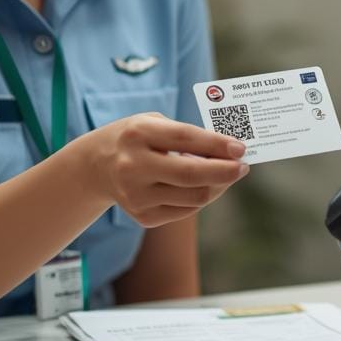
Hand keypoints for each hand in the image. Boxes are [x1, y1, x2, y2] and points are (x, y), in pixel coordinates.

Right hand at [82, 113, 248, 226]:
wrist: (96, 166)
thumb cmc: (138, 139)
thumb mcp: (155, 124)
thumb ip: (189, 136)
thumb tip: (230, 152)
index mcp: (138, 134)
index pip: (185, 139)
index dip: (217, 144)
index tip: (241, 148)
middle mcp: (133, 166)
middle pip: (191, 175)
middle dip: (225, 172)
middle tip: (243, 167)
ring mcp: (136, 195)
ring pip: (195, 197)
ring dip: (218, 186)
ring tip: (226, 173)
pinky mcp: (142, 216)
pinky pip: (186, 210)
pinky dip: (201, 197)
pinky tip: (202, 185)